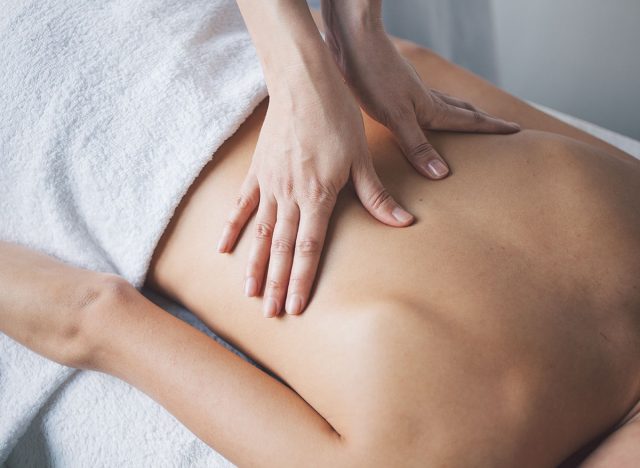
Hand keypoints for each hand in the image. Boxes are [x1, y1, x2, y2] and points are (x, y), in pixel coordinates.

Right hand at [217, 73, 413, 317]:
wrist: (304, 83)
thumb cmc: (337, 118)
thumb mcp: (362, 158)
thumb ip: (376, 196)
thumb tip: (403, 222)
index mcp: (317, 196)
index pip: (307, 249)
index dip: (301, 281)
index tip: (295, 308)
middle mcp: (289, 197)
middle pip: (280, 249)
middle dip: (275, 284)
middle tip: (269, 315)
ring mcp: (269, 185)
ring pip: (258, 234)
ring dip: (253, 266)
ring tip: (248, 294)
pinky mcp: (257, 171)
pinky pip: (241, 205)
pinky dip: (232, 228)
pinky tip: (222, 249)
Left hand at [322, 3, 519, 178]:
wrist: (353, 40)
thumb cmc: (373, 76)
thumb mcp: (396, 117)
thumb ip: (417, 145)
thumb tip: (442, 174)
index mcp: (430, 107)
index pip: (469, 120)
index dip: (492, 127)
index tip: (516, 130)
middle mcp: (424, 97)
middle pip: (460, 110)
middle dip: (481, 120)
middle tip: (500, 126)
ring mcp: (409, 89)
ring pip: (442, 104)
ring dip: (458, 114)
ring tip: (466, 121)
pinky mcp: (391, 85)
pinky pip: (420, 101)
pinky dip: (431, 109)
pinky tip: (417, 111)